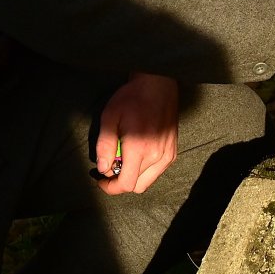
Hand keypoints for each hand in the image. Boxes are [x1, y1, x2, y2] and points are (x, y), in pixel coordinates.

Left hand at [93, 71, 179, 194]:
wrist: (158, 86)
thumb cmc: (132, 99)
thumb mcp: (110, 117)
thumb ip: (105, 146)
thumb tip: (103, 168)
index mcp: (139, 149)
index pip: (126, 184)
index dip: (110, 188)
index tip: (101, 180)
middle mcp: (156, 156)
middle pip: (136, 186)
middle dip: (120, 182)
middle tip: (111, 167)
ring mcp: (167, 155)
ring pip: (147, 182)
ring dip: (133, 177)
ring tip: (124, 160)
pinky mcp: (173, 152)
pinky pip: (157, 173)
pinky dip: (144, 171)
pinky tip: (138, 155)